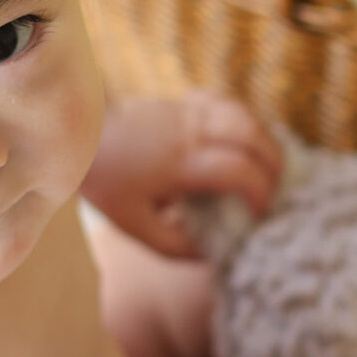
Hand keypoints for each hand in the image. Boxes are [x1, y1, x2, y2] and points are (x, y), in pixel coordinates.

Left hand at [84, 93, 282, 259]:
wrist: (79, 140)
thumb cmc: (108, 185)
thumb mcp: (137, 227)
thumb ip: (177, 246)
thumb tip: (214, 254)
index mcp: (179, 164)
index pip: (237, 170)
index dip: (260, 191)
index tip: (261, 213)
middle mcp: (188, 132)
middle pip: (250, 133)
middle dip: (274, 162)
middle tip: (276, 188)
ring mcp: (186, 112)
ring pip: (242, 112)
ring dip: (264, 138)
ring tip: (269, 165)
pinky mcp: (183, 102)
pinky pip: (224, 102)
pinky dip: (244, 119)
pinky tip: (244, 141)